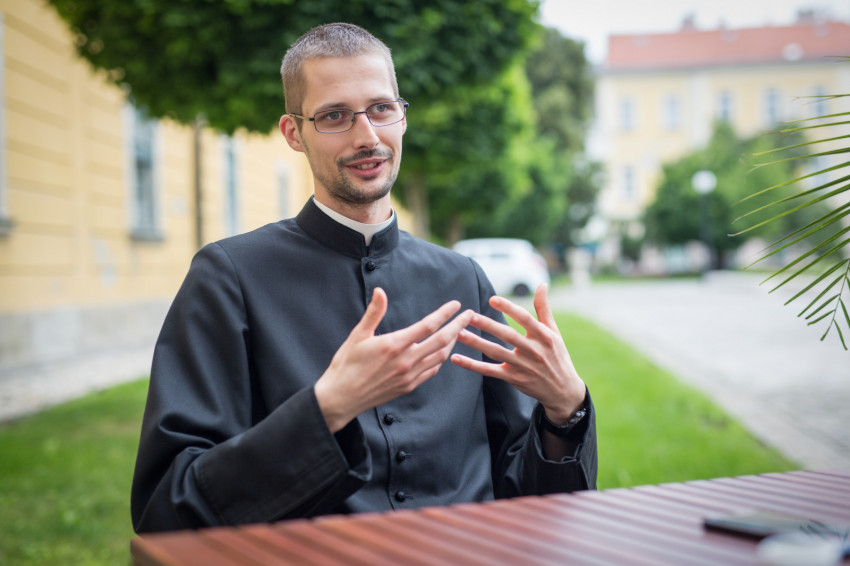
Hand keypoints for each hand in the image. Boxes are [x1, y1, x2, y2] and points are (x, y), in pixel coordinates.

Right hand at [315, 288, 474, 432]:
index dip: (444, 313)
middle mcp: (406, 361)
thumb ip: (374, 312)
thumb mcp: (358, 335)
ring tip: (459, 332)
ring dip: (452, 343)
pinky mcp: (408, 386)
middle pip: (441, 341)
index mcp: (394, 345)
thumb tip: (380, 291)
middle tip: (470, 315)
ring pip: (440, 357)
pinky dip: (441, 360)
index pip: (427, 325)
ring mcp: (409, 376)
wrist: (341, 398)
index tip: (456, 304)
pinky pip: (431, 371)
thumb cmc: (346, 365)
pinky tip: (442, 353)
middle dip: (458, 326)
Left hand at [451, 284, 584, 423]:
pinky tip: (456, 358)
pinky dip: (472, 365)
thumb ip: (543, 308)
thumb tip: (542, 285)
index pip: (524, 318)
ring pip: (496, 353)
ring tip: (459, 333)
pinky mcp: (513, 378)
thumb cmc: (557, 356)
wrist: (563, 390)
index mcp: (543, 336)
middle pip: (508, 335)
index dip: (509, 308)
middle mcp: (533, 351)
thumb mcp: (554, 332)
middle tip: (469, 315)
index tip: (492, 299)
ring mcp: (522, 366)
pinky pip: (489, 371)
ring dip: (477, 343)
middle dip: (488, 325)